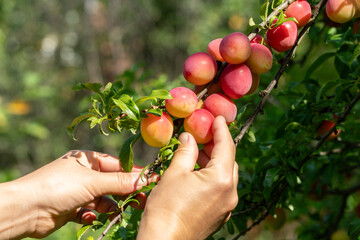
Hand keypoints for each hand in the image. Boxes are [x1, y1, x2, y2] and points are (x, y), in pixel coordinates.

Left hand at [0, 151, 156, 239]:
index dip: (133, 173)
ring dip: (110, 206)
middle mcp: (83, 174)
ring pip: (103, 199)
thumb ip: (119, 182)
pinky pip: (91, 211)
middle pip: (112, 183)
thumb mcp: (92, 182)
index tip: (150, 180)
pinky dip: (93, 215)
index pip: (117, 165)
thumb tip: (144, 179)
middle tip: (140, 201)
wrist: (26, 209)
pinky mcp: (72, 207)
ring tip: (117, 214)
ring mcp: (77, 191)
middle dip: (125, 192)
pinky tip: (90, 217)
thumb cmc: (58, 186)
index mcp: (87, 160)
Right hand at [137, 116, 237, 239]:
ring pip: (225, 176)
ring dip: (213, 162)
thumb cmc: (166, 207)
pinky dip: (212, 177)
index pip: (226, 146)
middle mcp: (230, 193)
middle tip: (203, 134)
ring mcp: (227, 207)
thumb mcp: (175, 173)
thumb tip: (189, 137)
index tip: (218, 118)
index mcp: (222, 179)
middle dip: (217, 146)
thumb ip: (186, 151)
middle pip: (229, 161)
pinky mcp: (220, 215)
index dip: (222, 130)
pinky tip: (197, 173)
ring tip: (196, 153)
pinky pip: (221, 189)